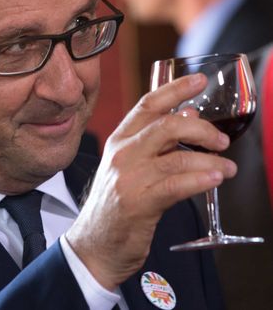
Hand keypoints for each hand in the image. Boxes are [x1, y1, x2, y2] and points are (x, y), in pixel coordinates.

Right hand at [66, 73, 236, 289]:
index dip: (175, 89)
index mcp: (119, 140)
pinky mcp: (139, 202)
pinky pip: (177, 184)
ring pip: (177, 156)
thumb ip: (156, 140)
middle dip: (201, 129)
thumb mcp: (130, 165)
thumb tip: (188, 116)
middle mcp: (122, 153)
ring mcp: (129, 177)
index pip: (148, 105)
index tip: (199, 81)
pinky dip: (201, 180)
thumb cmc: (116, 202)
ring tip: (226, 168)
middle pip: (166, 125)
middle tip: (221, 140)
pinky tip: (215, 179)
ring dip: (210, 160)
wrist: (95, 242)